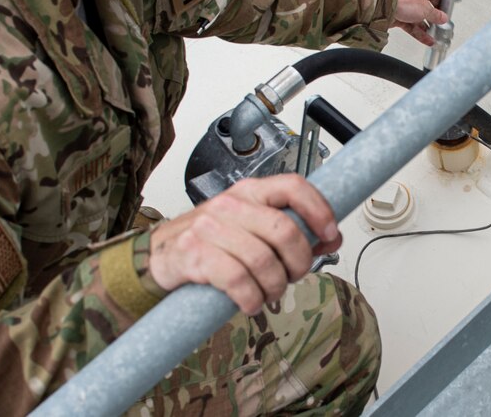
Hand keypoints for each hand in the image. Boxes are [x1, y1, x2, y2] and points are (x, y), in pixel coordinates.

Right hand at [147, 174, 341, 314]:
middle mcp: (231, 204)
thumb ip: (289, 229)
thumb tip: (331, 238)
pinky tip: (250, 302)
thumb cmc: (211, 241)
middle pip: (284, 231)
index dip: (319, 210)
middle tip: (293, 276)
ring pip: (263, 260)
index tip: (330, 234)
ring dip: (275, 286)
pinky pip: (238, 280)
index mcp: (250, 192)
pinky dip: (252, 299)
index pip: (294, 187)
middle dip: (299, 262)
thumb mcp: (250, 227)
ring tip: (269, 293)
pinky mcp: (193, 254)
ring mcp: (210, 227)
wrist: (159, 256)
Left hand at [391, 0, 447, 45]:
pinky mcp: (398, 16)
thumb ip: (436, 15)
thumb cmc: (404, 0)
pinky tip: (426, 39)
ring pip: (418, 19)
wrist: (384, 6)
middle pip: (426, 9)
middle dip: (433, 19)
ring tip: (434, 37)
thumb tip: (443, 18)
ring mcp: (405, 7)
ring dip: (426, 29)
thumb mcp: (426, 9)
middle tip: (439, 27)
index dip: (441, 4)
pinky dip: (418, 33)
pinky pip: (411, 26)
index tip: (445, 13)